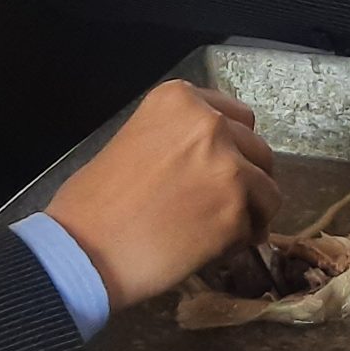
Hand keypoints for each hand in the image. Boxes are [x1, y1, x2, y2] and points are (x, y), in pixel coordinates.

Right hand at [46, 81, 280, 312]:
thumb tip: (217, 159)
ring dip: (249, 209)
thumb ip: (179, 139)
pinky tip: (213, 248)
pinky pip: (257, 224)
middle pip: (257, 149)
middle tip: (220, 204)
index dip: (231, 147)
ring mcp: (227, 166)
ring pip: (266, 188)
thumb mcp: (135, 139)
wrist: (83, 251)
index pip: (236, 117)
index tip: (217, 170)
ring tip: (218, 229)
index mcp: (180, 100)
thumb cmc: (94, 203)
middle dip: (245, 177)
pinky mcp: (235, 210)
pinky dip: (242, 238)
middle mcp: (210, 123)